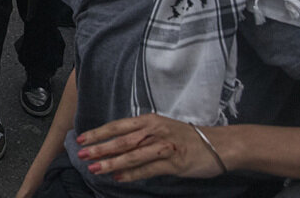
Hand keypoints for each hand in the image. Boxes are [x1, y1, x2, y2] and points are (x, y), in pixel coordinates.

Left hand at [77, 114, 224, 182]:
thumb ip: (140, 135)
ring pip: (132, 155)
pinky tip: (117, 178)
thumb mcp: (161, 128)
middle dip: (99, 147)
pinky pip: (147, 169)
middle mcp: (154, 131)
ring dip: (111, 162)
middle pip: (121, 140)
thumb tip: (116, 146)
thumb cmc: (187, 137)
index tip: (80, 138)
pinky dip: (131, 174)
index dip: (98, 132)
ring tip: (94, 168)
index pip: (118, 126)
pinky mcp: (173, 163)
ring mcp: (163, 147)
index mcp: (149, 120)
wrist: (219, 144)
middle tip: (81, 153)